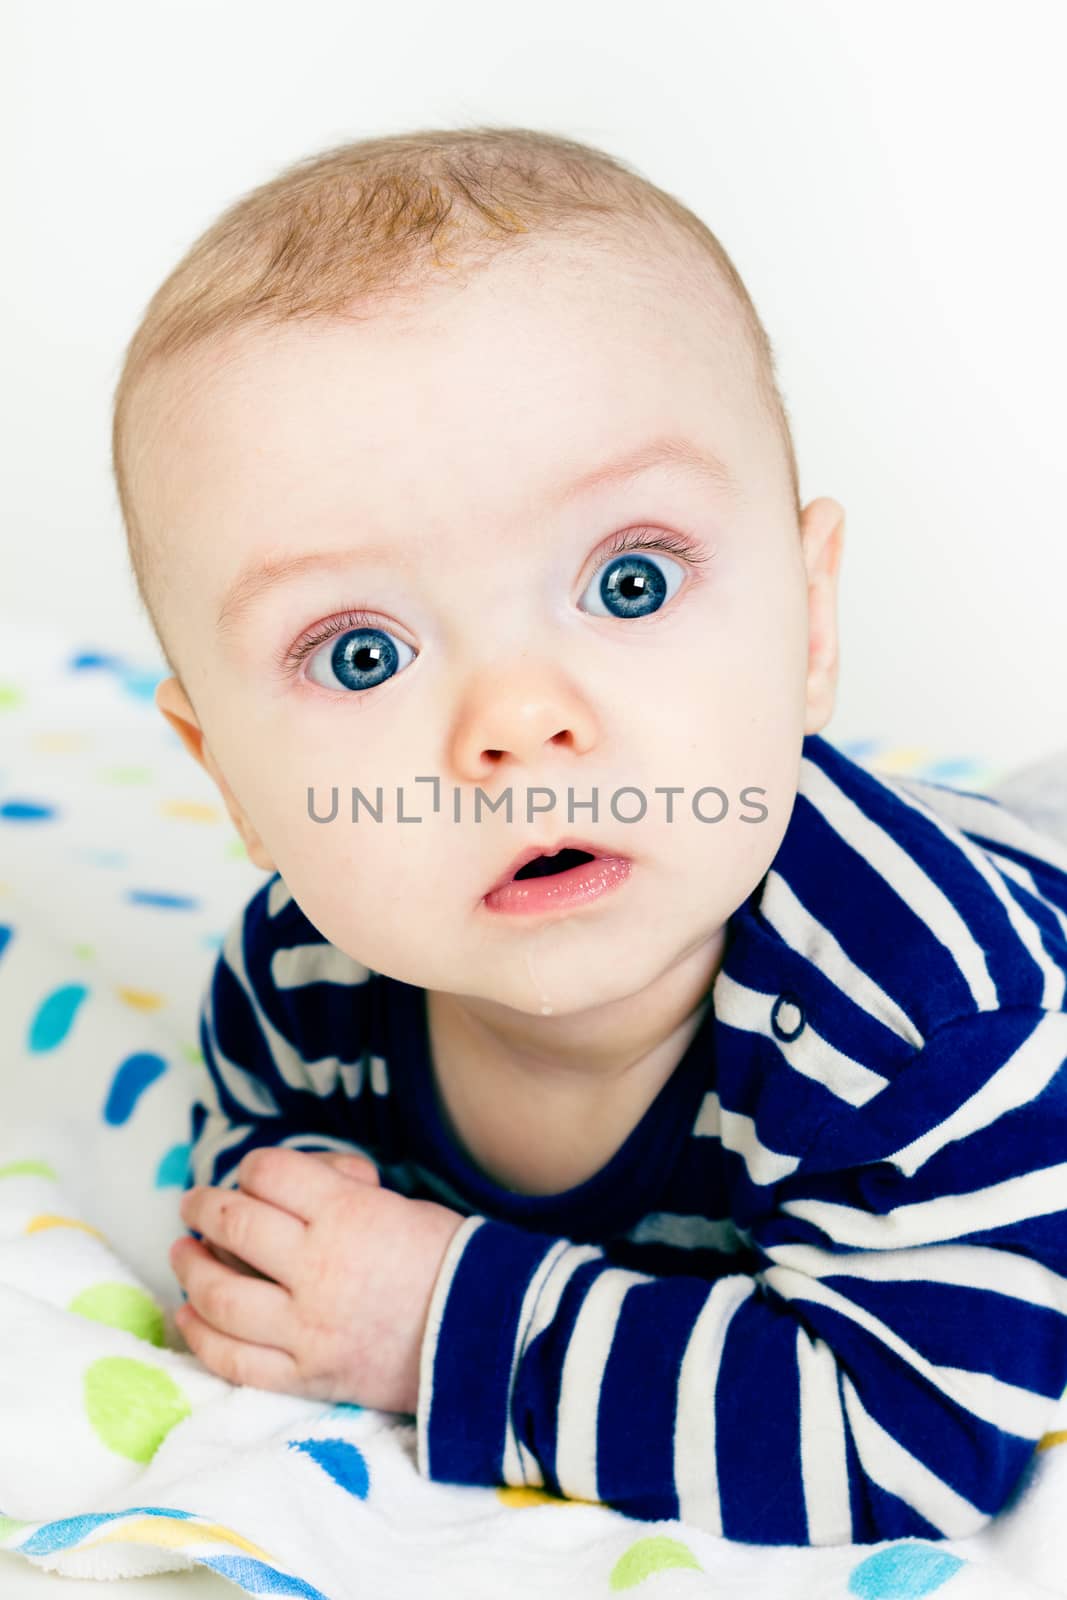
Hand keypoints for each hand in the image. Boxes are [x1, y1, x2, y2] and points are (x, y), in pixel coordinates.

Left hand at [170, 1147, 466, 1413]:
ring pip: (220, 1293)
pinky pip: (233, 1358)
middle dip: (205, 1207)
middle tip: (194, 1204)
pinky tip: (187, 1315)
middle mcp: (319, 1267)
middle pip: (235, 1223)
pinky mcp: (307, 1376)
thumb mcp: (400, 1206)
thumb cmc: (451, 1263)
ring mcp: (308, 1327)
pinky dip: (201, 1334)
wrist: (490, 1339)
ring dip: (191, 1267)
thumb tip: (289, 1188)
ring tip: (183, 1253)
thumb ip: (343, 1194)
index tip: (250, 1174)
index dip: (253, 1168)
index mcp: (349, 1215)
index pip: (270, 1173)